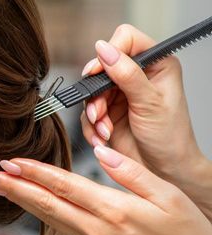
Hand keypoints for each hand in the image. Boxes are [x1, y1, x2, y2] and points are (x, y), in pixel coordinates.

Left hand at [0, 147, 211, 234]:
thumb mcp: (169, 197)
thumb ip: (132, 172)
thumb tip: (102, 152)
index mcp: (114, 211)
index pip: (65, 186)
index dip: (34, 173)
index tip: (10, 161)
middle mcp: (97, 229)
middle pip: (45, 204)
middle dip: (12, 188)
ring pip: (48, 217)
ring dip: (19, 200)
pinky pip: (60, 227)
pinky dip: (39, 212)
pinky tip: (27, 203)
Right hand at [79, 24, 211, 217]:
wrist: (163, 170)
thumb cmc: (170, 138)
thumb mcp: (150, 102)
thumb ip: (126, 74)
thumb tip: (105, 50)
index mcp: (157, 64)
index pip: (126, 40)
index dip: (109, 53)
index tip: (98, 72)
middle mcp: (137, 76)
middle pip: (102, 68)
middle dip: (97, 94)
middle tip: (100, 111)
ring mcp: (121, 94)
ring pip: (91, 93)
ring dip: (94, 114)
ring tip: (105, 130)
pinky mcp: (108, 112)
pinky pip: (87, 113)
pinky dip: (91, 127)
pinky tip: (103, 137)